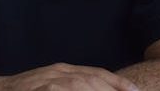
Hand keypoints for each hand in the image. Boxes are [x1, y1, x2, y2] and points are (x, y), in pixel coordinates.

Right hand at [0, 63, 138, 90]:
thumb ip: (67, 85)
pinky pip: (64, 89)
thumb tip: (91, 87)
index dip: (116, 82)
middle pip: (93, 79)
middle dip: (114, 89)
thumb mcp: (48, 85)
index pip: (95, 73)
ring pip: (82, 84)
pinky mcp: (42, 89)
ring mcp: (48, 81)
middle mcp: (57, 73)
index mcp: (61, 70)